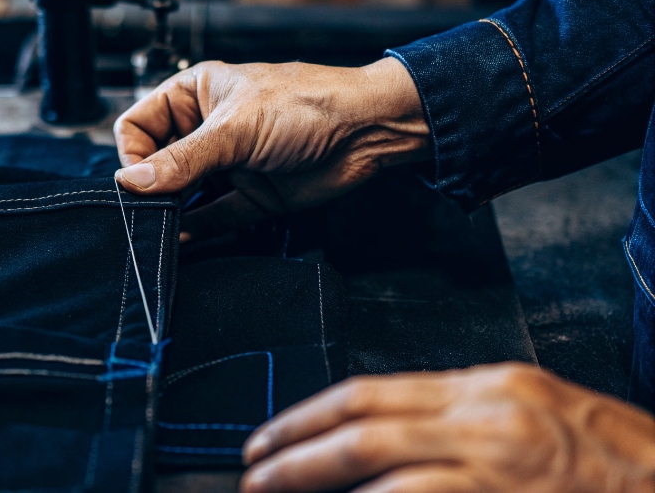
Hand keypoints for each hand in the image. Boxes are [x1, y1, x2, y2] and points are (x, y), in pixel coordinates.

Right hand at [113, 58, 430, 239]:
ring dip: (171, 211)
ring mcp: (228, 165)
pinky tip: (182, 238)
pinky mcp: (250, 197)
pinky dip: (196, 231)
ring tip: (162, 226)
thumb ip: (183, 159)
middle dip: (151, 186)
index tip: (139, 177)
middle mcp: (208, 130)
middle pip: (157, 162)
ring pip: (183, 194)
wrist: (367, 131)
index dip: (133, 152)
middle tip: (149, 206)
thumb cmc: (309, 105)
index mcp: (196, 95)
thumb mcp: (236, 128)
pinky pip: (213, 218)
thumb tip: (134, 181)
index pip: (139, 124)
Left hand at [240, 363, 654, 492]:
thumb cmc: (616, 460)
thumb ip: (462, 418)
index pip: (373, 389)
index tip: (276, 431)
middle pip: (361, 421)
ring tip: (272, 488)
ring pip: (376, 462)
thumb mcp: (533, 413)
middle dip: (295, 441)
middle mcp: (484, 417)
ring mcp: (492, 462)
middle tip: (254, 463)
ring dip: (312, 476)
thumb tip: (389, 432)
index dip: (312, 411)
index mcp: (487, 387)